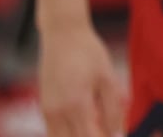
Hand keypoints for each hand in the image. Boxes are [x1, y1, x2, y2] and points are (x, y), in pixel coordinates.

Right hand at [37, 22, 124, 136]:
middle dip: (93, 136)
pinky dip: (69, 133)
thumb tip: (118, 134)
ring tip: (96, 124)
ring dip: (79, 135)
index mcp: (77, 104)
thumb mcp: (107, 77)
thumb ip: (113, 109)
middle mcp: (58, 112)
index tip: (115, 133)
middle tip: (107, 128)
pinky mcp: (44, 108)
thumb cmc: (89, 52)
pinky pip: (54, 132)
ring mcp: (48, 111)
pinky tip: (86, 120)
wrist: (62, 35)